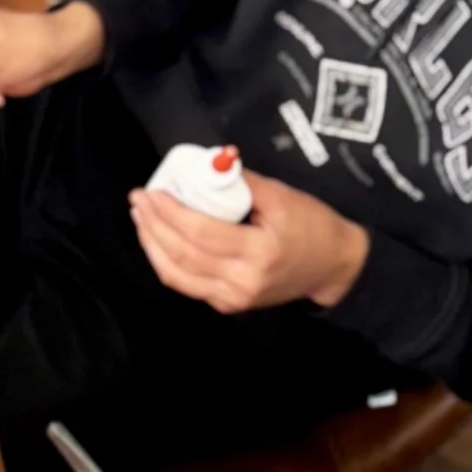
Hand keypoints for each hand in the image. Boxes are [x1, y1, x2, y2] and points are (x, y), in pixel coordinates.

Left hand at [128, 167, 369, 315]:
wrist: (333, 267)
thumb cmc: (312, 226)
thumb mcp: (284, 198)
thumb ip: (243, 183)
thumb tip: (207, 166)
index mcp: (259, 252)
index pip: (202, 233)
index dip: (171, 213)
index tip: (152, 192)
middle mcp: (242, 281)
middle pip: (183, 255)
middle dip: (154, 226)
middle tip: (139, 200)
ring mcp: (233, 298)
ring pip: (177, 275)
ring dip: (152, 245)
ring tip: (141, 218)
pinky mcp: (228, 305)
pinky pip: (188, 285)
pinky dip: (167, 263)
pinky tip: (157, 241)